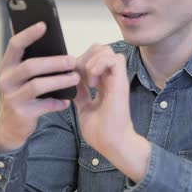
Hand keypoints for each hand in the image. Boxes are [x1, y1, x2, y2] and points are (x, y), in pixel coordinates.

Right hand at [0, 22, 79, 151]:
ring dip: (60, 81)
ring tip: (75, 78)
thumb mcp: (21, 75)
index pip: (15, 45)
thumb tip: (49, 33)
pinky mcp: (22, 113)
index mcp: (6, 65)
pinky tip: (67, 101)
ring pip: (38, 85)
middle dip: (54, 62)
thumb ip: (31, 58)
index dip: (29, 34)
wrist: (12, 125)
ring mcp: (12, 97)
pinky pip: (44, 105)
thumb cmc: (22, 92)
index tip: (44, 25)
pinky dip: (58, 103)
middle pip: (30, 66)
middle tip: (72, 60)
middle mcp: (5, 80)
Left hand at [74, 45, 149, 181]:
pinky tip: (92, 82)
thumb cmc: (100, 131)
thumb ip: (80, 93)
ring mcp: (116, 78)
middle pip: (99, 48)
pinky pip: (113, 59)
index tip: (71, 78)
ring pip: (106, 49)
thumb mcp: (84, 108)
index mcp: (102, 83)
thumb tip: (70, 82)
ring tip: (87, 80)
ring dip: (92, 61)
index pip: (92, 58)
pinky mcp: (121, 81)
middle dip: (85, 56)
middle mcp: (110, 77)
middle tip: (79, 75)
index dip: (80, 61)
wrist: (112, 143)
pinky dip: (99, 65)